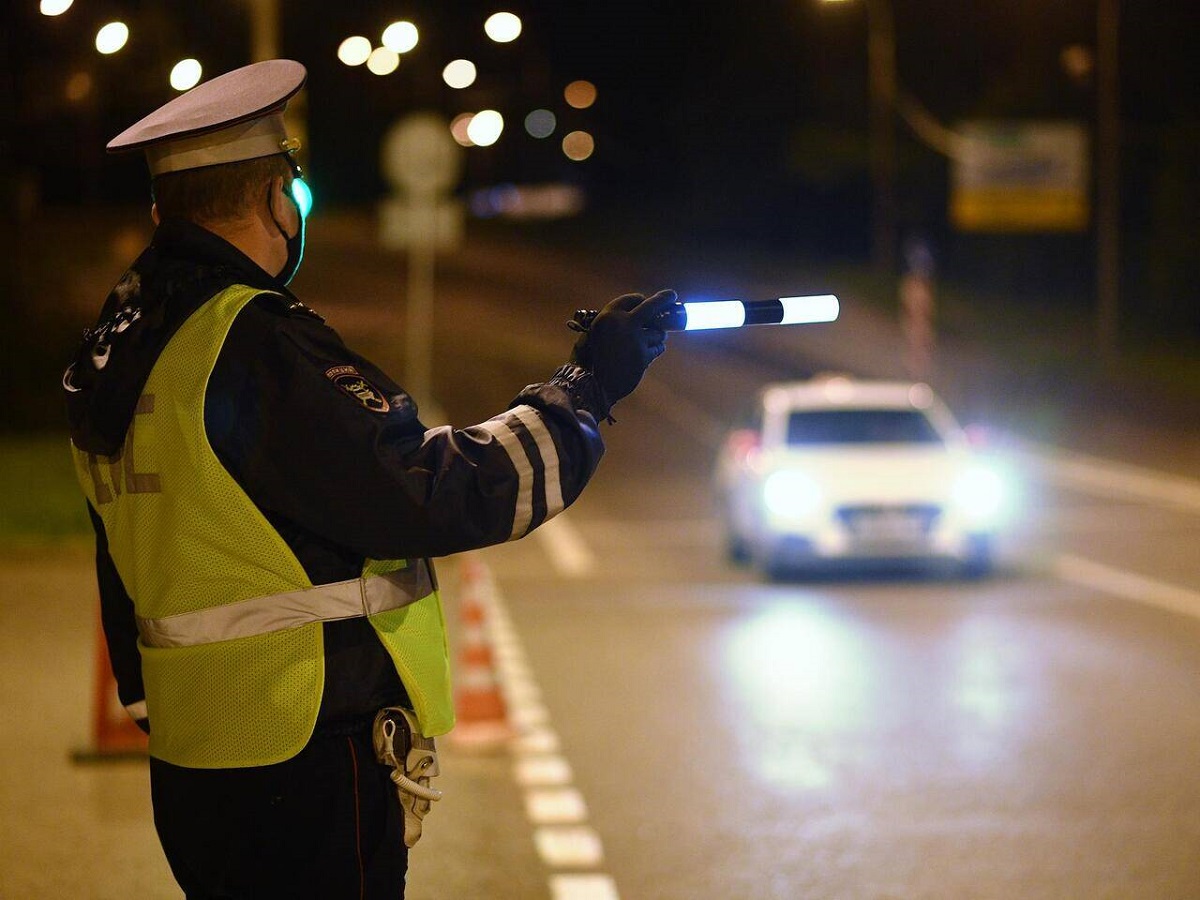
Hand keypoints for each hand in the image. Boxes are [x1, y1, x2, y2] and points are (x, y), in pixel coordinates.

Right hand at [571, 289, 675, 406]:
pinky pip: (658, 348)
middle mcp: (623, 324)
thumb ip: (611, 323)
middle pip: (652, 305)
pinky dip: (656, 349)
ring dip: (657, 335)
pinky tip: (649, 353)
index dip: (640, 300)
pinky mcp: (644, 355)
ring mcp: (635, 340)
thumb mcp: (594, 333)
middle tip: (672, 296)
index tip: (645, 300)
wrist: (593, 385)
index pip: (631, 299)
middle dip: (664, 298)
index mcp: (608, 316)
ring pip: (658, 332)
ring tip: (651, 340)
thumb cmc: (591, 360)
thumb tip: (633, 316)